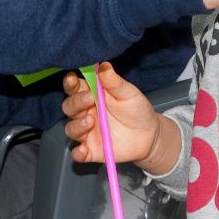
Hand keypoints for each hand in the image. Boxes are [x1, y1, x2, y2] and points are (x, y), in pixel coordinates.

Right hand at [62, 63, 180, 173]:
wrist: (149, 135)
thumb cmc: (136, 109)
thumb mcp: (128, 93)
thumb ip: (114, 82)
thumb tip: (103, 65)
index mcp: (92, 95)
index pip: (75, 88)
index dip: (71, 83)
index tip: (72, 79)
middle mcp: (85, 113)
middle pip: (69, 107)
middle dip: (75, 102)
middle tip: (89, 98)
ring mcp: (87, 132)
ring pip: (71, 129)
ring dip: (77, 125)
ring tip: (90, 121)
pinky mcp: (91, 150)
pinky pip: (78, 153)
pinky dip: (77, 152)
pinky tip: (82, 149)